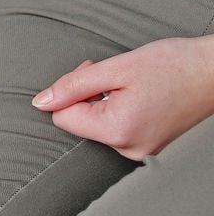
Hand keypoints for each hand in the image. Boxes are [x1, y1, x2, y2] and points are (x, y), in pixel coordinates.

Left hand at [32, 37, 213, 159]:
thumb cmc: (174, 65)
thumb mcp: (116, 68)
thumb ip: (74, 85)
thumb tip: (41, 103)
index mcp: (118, 132)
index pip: (63, 118)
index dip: (71, 91)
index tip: (92, 71)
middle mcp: (129, 149)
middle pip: (80, 124)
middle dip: (87, 96)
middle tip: (113, 75)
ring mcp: (141, 151)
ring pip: (97, 126)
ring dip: (103, 102)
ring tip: (132, 85)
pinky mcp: (149, 145)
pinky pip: (117, 129)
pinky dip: (118, 110)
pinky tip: (139, 95)